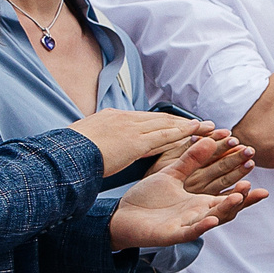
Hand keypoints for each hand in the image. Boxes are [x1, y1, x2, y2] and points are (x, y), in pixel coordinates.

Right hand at [70, 109, 210, 178]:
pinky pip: (166, 135)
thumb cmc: (70, 153)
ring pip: (168, 124)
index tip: (179, 123)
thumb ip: (102, 141)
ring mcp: (131, 128)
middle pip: (161, 119)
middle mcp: (124, 118)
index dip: (165, 122)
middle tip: (203, 124)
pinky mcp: (136, 141)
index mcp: (111, 117)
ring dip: (190, 126)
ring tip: (209, 127)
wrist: (64, 155)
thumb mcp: (86, 142)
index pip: (145, 119)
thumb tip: (105, 146)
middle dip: (183, 121)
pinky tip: (198, 132)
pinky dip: (184, 132)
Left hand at [108, 136, 267, 248]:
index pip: (227, 193)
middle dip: (242, 199)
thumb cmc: (147, 198)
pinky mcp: (172, 234)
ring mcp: (187, 225)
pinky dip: (202, 227)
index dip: (241, 184)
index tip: (253, 171)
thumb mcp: (171, 174)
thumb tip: (209, 140)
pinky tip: (212, 220)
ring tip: (239, 198)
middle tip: (254, 187)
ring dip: (226, 209)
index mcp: (200, 200)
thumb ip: (190, 159)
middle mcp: (198, 214)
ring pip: (212, 219)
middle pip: (227, 208)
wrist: (122, 216)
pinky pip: (190, 232)